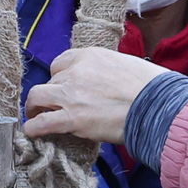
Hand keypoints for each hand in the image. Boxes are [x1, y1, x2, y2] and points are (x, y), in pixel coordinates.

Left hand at [24, 46, 162, 144]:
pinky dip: (33, 128)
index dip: (59, 76)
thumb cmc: (149, 87)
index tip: (63, 86)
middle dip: (50, 92)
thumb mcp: (124, 64)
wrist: (155, 105)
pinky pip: (41, 122)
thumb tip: (101, 84)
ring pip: (36, 97)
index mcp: (89, 55)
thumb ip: (105, 71)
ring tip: (35, 116)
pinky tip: (32, 132)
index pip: (61, 62)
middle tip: (53, 104)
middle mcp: (75, 71)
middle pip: (49, 80)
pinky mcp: (71, 119)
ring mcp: (71, 95)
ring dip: (33, 107)